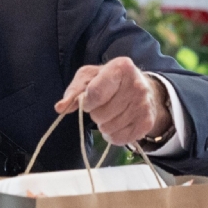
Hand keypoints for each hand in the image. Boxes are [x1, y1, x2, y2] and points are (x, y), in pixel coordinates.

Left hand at [56, 57, 170, 145]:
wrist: (142, 89)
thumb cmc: (110, 81)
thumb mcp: (89, 77)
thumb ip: (74, 91)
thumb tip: (60, 107)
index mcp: (121, 67)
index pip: (95, 94)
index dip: (87, 102)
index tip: (89, 100)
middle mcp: (137, 85)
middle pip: (100, 114)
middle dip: (96, 113)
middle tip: (104, 106)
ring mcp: (144, 105)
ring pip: (109, 129)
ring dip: (104, 125)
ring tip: (111, 114)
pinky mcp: (147, 123)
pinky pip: (119, 139)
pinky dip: (113, 136)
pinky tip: (118, 124)